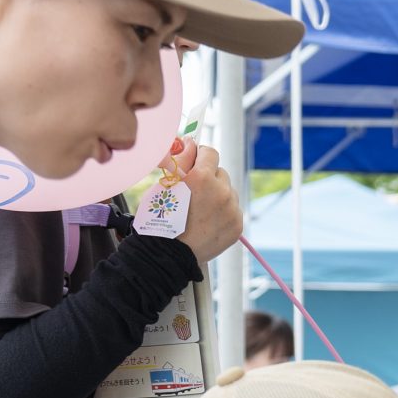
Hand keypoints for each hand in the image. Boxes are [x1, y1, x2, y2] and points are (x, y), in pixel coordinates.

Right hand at [170, 141, 243, 262]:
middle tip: (192, 191)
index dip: (200, 156)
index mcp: (202, 177)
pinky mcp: (237, 225)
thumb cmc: (159, 219)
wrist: (167, 254)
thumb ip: (180, 163)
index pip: (209, 152)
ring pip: (228, 191)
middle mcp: (222, 191)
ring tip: (198, 210)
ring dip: (217, 195)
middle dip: (208, 177)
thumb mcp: (163, 186)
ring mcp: (232, 209)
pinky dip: (222, 212)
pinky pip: (232, 210)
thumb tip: (190, 143)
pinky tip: (207, 221)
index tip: (193, 163)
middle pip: (220, 172)